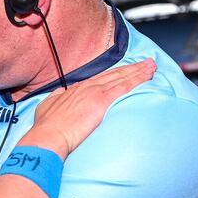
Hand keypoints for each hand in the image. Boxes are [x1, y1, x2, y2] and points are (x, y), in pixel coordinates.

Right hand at [22, 58, 155, 158]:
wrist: (48, 135)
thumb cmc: (46, 127)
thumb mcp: (47, 107)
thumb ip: (56, 98)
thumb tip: (60, 94)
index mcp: (76, 89)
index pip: (100, 78)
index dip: (114, 73)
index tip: (124, 70)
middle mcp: (87, 87)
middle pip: (114, 74)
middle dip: (131, 68)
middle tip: (146, 62)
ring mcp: (95, 92)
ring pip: (122, 77)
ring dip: (138, 71)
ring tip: (151, 66)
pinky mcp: (102, 100)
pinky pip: (125, 87)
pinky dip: (138, 79)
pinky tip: (148, 75)